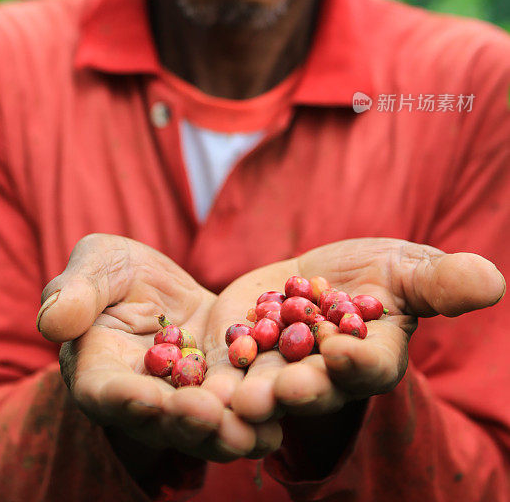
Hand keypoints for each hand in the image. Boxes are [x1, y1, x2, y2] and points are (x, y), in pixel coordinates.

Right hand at [37, 233, 281, 463]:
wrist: (158, 280)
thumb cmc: (114, 270)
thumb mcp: (96, 265)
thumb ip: (76, 291)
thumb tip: (53, 320)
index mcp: (100, 372)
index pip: (106, 392)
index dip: (125, 399)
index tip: (148, 398)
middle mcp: (144, 396)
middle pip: (162, 419)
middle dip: (187, 422)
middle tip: (213, 419)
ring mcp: (186, 396)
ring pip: (206, 422)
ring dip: (228, 430)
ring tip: (255, 431)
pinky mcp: (223, 384)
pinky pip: (239, 400)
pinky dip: (259, 410)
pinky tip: (285, 413)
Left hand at [202, 238, 504, 426]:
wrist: (316, 276)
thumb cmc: (373, 272)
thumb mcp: (405, 267)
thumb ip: (440, 281)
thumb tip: (494, 280)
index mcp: (371, 356)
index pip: (369, 366)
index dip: (358, 362)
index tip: (343, 354)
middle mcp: (324, 376)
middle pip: (313, 386)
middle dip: (298, 389)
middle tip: (278, 393)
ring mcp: (278, 371)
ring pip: (264, 390)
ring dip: (249, 398)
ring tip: (234, 400)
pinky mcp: (239, 361)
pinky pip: (222, 374)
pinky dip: (209, 382)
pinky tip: (189, 384)